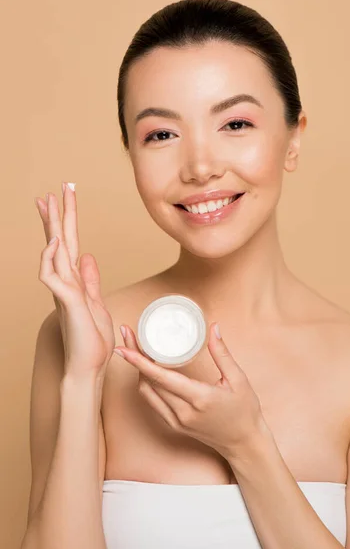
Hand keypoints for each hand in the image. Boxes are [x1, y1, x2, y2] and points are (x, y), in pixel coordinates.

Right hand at [35, 183, 114, 379]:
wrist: (89, 365)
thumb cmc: (92, 338)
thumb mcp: (95, 302)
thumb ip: (90, 280)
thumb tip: (87, 257)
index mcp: (74, 280)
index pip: (70, 244)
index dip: (67, 221)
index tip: (64, 198)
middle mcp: (66, 281)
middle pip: (60, 241)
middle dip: (59, 214)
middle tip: (58, 188)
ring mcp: (64, 291)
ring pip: (54, 252)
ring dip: (52, 226)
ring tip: (50, 202)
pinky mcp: (66, 302)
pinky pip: (52, 276)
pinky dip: (51, 259)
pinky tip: (53, 243)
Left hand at [113, 322, 270, 459]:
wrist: (244, 443)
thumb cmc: (244, 411)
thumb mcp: (238, 379)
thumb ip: (222, 353)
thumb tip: (213, 328)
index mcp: (199, 398)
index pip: (162, 378)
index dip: (139, 362)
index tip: (124, 347)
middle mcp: (183, 412)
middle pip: (149, 381)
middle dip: (135, 357)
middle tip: (127, 335)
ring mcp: (176, 420)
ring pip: (147, 392)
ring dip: (138, 370)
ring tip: (134, 347)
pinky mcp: (174, 425)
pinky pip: (153, 401)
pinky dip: (146, 383)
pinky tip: (145, 368)